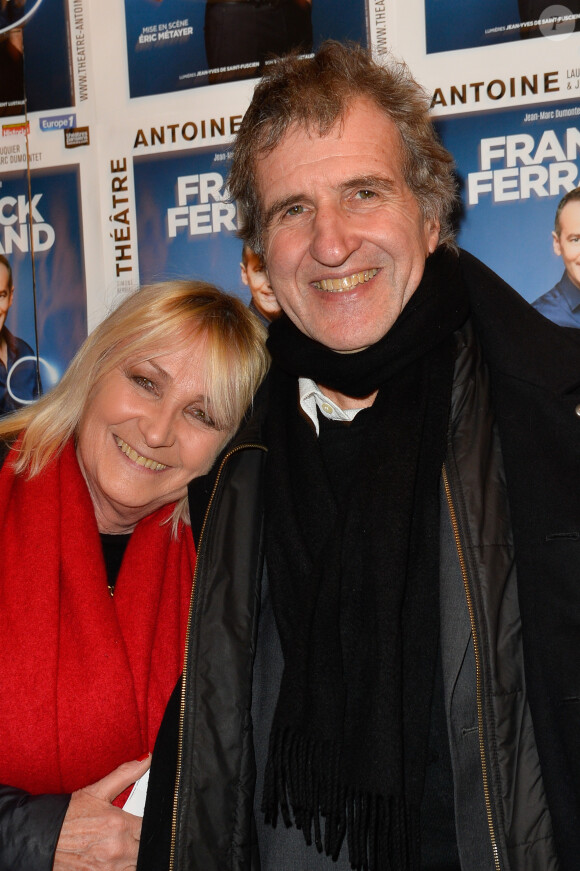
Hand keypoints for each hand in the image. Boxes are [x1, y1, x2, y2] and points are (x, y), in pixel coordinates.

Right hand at [53, 755, 150, 870]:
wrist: (42, 840)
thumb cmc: (68, 815)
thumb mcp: (97, 791)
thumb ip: (125, 774)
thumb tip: (147, 758)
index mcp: (120, 824)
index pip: (151, 826)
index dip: (150, 822)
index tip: (143, 820)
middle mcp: (118, 849)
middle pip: (147, 848)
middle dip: (142, 841)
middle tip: (133, 834)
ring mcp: (110, 868)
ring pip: (137, 864)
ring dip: (135, 856)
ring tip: (124, 846)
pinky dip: (123, 867)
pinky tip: (115, 859)